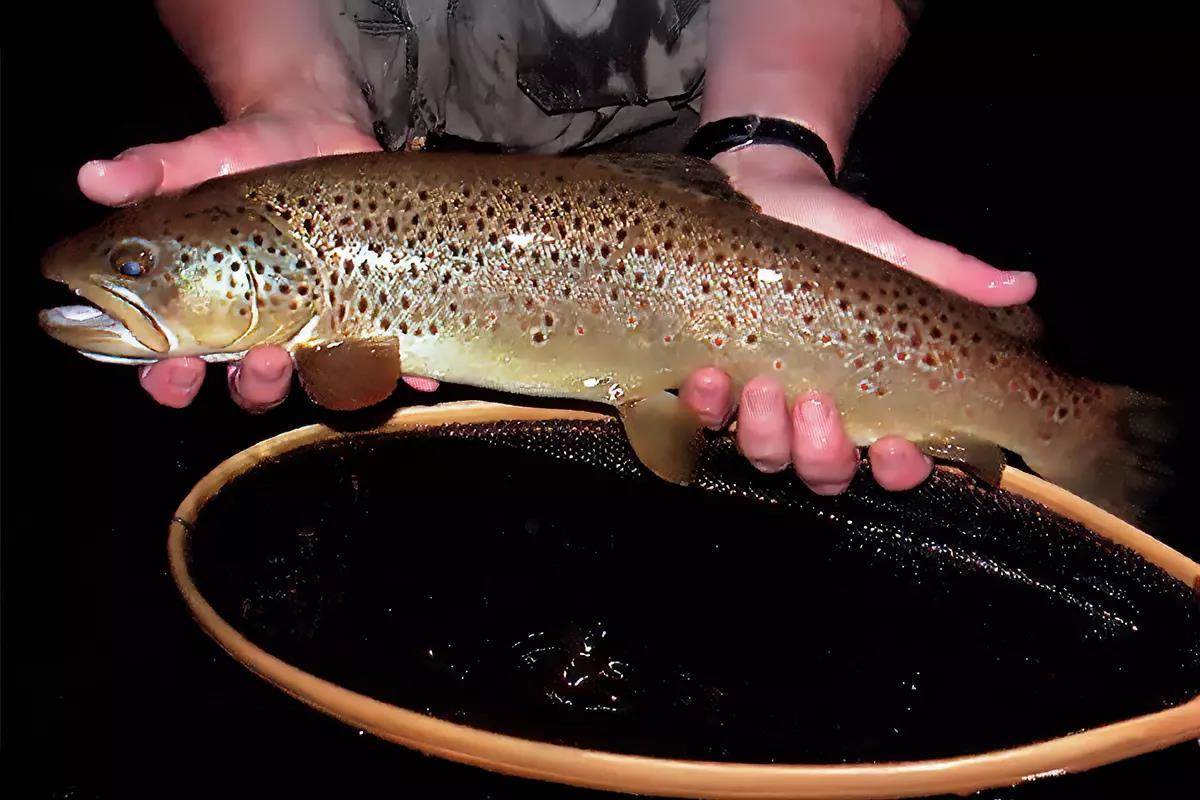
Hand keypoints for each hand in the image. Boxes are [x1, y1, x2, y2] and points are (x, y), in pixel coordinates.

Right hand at [82, 103, 440, 409]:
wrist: (313, 132)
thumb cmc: (243, 157)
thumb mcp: (197, 159)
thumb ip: (151, 173)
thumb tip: (93, 175)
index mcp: (202, 310)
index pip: (172, 367)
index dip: (170, 380)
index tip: (176, 368)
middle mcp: (259, 330)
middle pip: (252, 385)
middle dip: (259, 383)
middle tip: (268, 358)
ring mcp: (316, 325)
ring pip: (316, 379)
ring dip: (327, 381)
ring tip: (338, 358)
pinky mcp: (367, 311)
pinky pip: (388, 354)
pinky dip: (404, 366)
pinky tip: (417, 368)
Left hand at [679, 145, 1036, 493]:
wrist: (759, 192)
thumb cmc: (833, 230)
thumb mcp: (890, 249)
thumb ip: (949, 274)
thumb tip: (1024, 284)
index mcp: (868, 395)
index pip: (896, 462)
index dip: (901, 471)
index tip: (898, 448)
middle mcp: (813, 414)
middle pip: (825, 472)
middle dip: (822, 453)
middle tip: (815, 405)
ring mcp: (757, 404)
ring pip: (765, 456)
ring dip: (763, 433)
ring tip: (759, 385)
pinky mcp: (709, 383)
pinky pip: (701, 420)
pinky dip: (705, 407)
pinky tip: (708, 375)